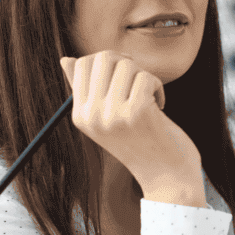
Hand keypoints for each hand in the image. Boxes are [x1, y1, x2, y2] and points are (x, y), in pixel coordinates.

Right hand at [60, 51, 206, 207]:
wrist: (167, 177)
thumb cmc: (141, 143)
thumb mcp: (108, 118)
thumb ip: (89, 90)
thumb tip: (66, 59)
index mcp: (80, 116)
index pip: (82, 64)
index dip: (109, 62)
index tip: (125, 77)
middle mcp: (91, 116)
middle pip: (103, 58)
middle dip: (127, 63)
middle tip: (140, 81)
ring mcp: (112, 115)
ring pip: (128, 65)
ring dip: (144, 77)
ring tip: (149, 97)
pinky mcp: (136, 113)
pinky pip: (146, 77)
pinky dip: (157, 87)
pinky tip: (159, 105)